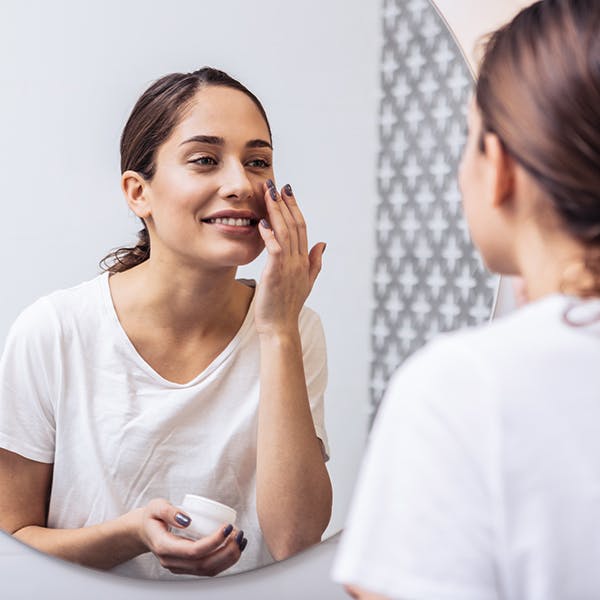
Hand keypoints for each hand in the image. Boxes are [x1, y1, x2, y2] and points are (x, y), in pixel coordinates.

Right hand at [136, 498, 245, 576]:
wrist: (144, 530)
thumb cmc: (152, 517)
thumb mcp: (156, 507)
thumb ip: (169, 511)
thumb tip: (187, 519)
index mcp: (165, 547)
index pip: (194, 551)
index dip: (214, 541)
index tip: (227, 527)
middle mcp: (172, 562)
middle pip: (204, 564)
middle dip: (226, 551)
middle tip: (239, 534)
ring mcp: (180, 567)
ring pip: (208, 570)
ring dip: (228, 558)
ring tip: (241, 540)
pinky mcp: (187, 566)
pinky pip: (208, 569)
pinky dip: (224, 561)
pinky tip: (235, 548)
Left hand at [255, 181, 325, 336]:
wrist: (280, 328)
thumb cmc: (287, 306)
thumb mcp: (305, 282)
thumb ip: (315, 262)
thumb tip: (323, 243)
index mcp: (304, 261)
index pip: (302, 228)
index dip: (295, 208)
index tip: (288, 192)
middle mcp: (299, 261)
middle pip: (295, 226)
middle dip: (286, 203)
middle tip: (279, 184)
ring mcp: (289, 267)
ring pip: (285, 233)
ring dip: (277, 212)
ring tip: (269, 194)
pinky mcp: (275, 274)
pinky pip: (275, 249)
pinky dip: (270, 235)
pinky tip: (262, 222)